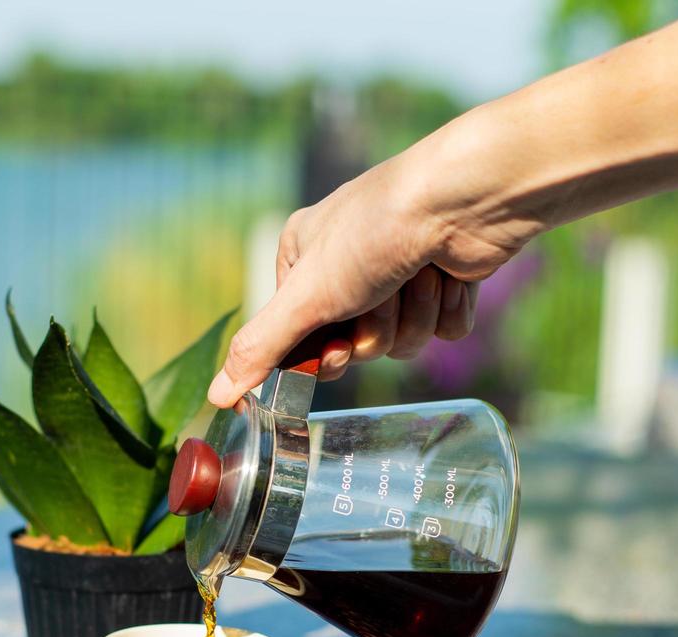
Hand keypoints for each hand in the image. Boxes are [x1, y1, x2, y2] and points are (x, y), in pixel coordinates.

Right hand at [206, 124, 539, 407]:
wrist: (460, 200)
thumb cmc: (374, 233)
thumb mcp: (306, 296)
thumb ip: (261, 348)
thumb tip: (217, 396)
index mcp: (304, 257)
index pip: (299, 336)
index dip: (320, 352)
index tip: (333, 352)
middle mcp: (349, 263)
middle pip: (354, 345)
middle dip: (373, 330)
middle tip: (377, 300)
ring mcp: (399, 272)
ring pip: (402, 341)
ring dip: (412, 315)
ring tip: (416, 273)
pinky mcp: (445, 281)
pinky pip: (442, 330)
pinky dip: (446, 308)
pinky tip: (447, 273)